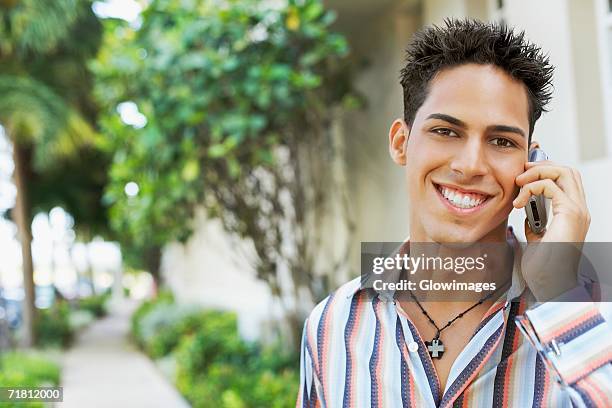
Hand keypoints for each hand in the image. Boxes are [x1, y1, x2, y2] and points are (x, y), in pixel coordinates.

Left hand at [512, 161, 590, 300]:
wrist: (550, 284)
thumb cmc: (544, 269)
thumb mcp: (537, 241)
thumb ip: (536, 226)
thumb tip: (527, 216)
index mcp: (572, 215)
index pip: (566, 180)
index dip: (545, 172)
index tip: (523, 176)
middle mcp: (579, 210)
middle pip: (568, 170)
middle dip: (542, 166)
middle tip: (520, 174)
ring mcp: (577, 211)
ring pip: (564, 171)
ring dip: (537, 172)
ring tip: (518, 184)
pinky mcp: (569, 213)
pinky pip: (551, 185)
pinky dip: (531, 187)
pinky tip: (518, 202)